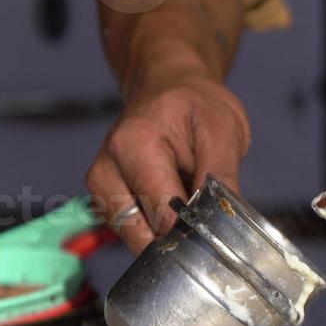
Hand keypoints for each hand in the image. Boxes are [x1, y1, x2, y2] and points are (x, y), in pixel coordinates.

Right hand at [86, 73, 250, 253]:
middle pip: (141, 232)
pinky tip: (173, 206)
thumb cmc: (196, 106)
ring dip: (166, 233)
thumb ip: (221, 178)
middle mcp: (107, 168)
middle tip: (207, 220)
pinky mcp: (103, 198)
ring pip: (134, 237)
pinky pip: (131, 231)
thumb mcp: (224, 131)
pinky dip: (155, 229)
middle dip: (178, 236)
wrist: (169, 89)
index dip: (194, 229)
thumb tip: (222, 223)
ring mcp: (101, 186)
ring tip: (188, 203)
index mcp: (135, 145)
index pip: (163, 212)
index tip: (218, 228)